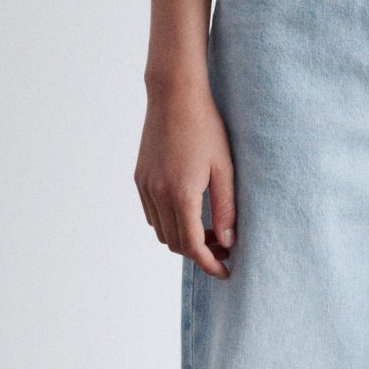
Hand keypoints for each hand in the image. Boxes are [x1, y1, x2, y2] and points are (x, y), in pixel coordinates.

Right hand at [136, 75, 235, 277]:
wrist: (174, 96)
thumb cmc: (205, 128)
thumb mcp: (224, 169)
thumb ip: (226, 208)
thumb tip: (228, 242)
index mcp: (181, 194)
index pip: (193, 246)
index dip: (209, 264)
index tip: (225, 272)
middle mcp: (157, 194)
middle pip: (175, 243)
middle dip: (199, 253)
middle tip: (224, 247)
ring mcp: (145, 187)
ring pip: (162, 231)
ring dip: (183, 238)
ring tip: (209, 230)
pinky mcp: (140, 178)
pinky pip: (152, 214)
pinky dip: (169, 222)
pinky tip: (190, 211)